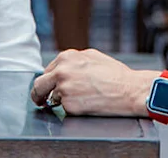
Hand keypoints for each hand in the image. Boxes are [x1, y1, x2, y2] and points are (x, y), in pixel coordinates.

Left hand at [30, 49, 153, 116]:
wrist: (129, 89)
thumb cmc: (115, 75)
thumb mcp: (92, 57)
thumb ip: (74, 61)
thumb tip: (62, 68)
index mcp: (66, 57)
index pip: (47, 71)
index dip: (48, 81)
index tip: (47, 87)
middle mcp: (61, 71)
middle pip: (39, 85)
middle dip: (39, 94)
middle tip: (41, 101)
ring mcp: (63, 88)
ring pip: (51, 98)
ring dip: (60, 101)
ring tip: (81, 100)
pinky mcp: (68, 105)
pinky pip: (64, 109)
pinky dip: (72, 109)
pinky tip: (87, 104)